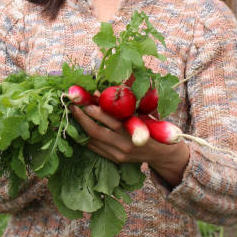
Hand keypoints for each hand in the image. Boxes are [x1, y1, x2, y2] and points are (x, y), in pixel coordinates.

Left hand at [71, 104, 189, 186]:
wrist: (163, 154)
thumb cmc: (155, 126)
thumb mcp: (147, 111)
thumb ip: (135, 98)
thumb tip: (124, 77)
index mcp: (134, 130)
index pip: (111, 119)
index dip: (97, 109)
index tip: (87, 98)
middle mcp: (125, 144)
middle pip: (97, 131)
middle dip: (82, 117)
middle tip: (73, 105)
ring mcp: (118, 154)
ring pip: (93, 140)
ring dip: (80, 127)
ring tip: (72, 113)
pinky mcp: (114, 160)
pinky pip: (95, 149)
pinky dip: (85, 137)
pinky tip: (77, 127)